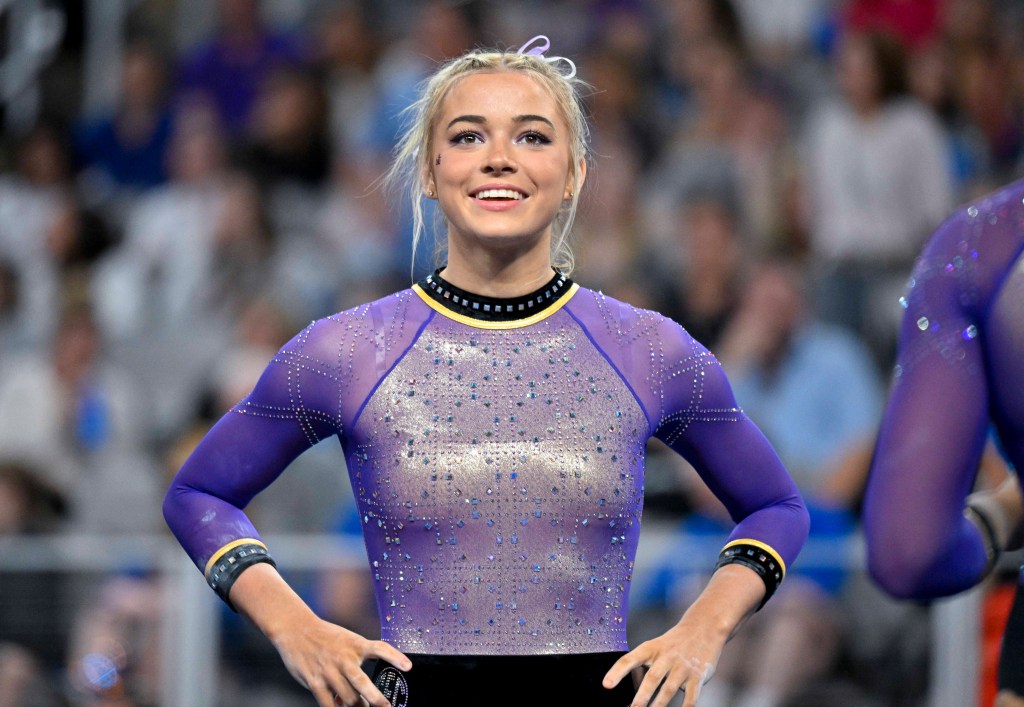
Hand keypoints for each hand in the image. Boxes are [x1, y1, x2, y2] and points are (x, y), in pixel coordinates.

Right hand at [228, 563, 410, 706]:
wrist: (296, 629)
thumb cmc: (325, 637)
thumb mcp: (347, 641)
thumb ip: (356, 662)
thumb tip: (362, 691)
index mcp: (355, 644)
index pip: (380, 648)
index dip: (395, 657)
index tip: (409, 666)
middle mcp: (343, 658)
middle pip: (362, 684)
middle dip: (375, 699)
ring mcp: (329, 671)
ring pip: (348, 698)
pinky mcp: (314, 681)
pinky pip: (329, 703)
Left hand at [602, 623, 718, 706]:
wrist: (704, 627)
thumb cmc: (674, 642)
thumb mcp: (656, 647)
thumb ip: (645, 666)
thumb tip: (634, 688)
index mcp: (651, 648)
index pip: (630, 660)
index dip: (617, 672)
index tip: (606, 685)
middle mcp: (666, 657)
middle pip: (652, 678)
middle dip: (642, 696)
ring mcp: (683, 667)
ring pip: (669, 689)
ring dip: (659, 704)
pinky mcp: (698, 675)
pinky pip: (691, 696)